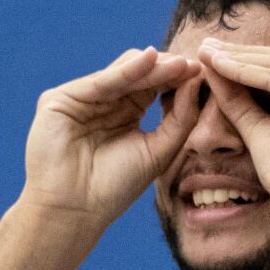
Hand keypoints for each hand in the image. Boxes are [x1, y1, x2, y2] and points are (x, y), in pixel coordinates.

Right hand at [21, 47, 201, 223]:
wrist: (76, 209)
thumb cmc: (116, 186)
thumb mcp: (159, 150)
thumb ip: (180, 118)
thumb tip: (196, 82)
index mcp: (127, 112)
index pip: (156, 86)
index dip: (180, 79)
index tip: (207, 73)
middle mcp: (105, 101)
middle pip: (141, 75)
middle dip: (170, 69)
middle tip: (198, 64)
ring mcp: (83, 98)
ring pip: (123, 72)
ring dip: (154, 67)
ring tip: (181, 64)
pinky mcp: (62, 98)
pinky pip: (102, 80)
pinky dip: (127, 70)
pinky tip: (152, 59)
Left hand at [194, 38, 269, 205]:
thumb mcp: (263, 130)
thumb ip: (242, 100)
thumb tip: (213, 69)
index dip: (255, 61)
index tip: (220, 58)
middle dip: (244, 53)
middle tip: (207, 47)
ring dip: (239, 58)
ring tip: (206, 54)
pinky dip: (244, 70)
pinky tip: (217, 67)